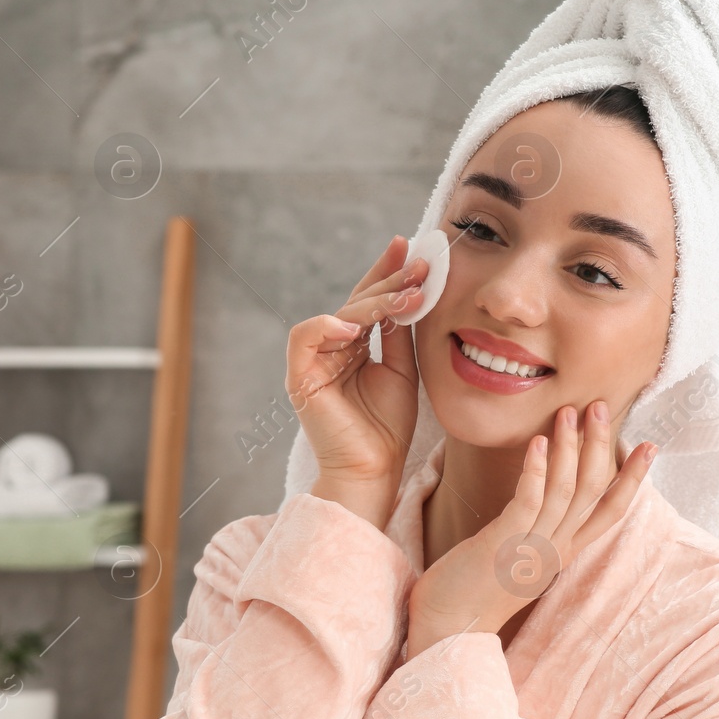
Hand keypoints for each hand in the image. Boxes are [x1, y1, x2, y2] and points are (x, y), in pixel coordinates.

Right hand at [289, 235, 429, 527]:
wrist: (375, 471)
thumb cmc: (388, 429)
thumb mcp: (403, 371)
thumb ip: (399, 334)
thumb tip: (407, 293)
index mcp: (354, 347)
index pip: (369, 301)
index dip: (387, 273)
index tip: (411, 247)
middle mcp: (332, 350)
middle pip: (355, 302)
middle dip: (388, 280)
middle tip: (418, 265)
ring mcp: (315, 362)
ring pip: (338, 314)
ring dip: (372, 302)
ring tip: (406, 298)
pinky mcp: (300, 378)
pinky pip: (304, 338)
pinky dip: (327, 327)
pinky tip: (357, 326)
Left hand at [406, 401, 656, 658]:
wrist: (445, 630)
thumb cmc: (473, 589)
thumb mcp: (517, 557)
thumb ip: (536, 530)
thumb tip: (543, 496)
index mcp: (562, 553)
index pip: (609, 511)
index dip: (631, 478)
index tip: (650, 445)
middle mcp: (555, 552)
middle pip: (591, 493)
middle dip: (599, 447)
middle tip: (602, 406)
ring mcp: (531, 550)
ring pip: (564, 493)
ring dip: (569, 449)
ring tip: (570, 412)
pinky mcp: (503, 547)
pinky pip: (528, 504)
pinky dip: (537, 471)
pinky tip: (539, 442)